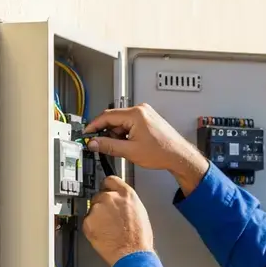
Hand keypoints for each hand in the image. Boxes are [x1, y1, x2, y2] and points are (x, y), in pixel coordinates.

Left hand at [82, 176, 154, 266]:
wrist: (132, 253)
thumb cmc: (139, 239)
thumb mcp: (140, 213)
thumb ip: (127, 203)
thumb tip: (122, 205)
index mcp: (126, 194)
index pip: (111, 180)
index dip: (107, 185)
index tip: (105, 188)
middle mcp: (110, 198)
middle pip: (100, 195)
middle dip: (103, 206)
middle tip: (109, 219)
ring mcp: (98, 209)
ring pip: (93, 209)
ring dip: (98, 217)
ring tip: (108, 230)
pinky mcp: (88, 221)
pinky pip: (87, 222)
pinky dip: (92, 227)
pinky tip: (103, 235)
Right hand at [84, 103, 208, 194]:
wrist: (178, 156)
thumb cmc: (162, 152)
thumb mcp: (130, 151)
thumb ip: (109, 146)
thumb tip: (94, 143)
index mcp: (135, 114)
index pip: (107, 116)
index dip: (94, 126)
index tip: (86, 133)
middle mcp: (140, 110)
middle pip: (114, 119)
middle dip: (106, 132)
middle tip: (101, 145)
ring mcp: (145, 114)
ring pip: (121, 122)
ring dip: (117, 135)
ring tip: (122, 148)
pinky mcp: (147, 119)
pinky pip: (129, 124)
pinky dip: (125, 134)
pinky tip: (129, 144)